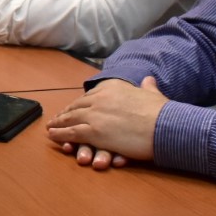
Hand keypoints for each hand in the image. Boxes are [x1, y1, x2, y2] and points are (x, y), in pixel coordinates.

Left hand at [45, 77, 168, 168]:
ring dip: (58, 124)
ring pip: (70, 119)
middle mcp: (100, 98)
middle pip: (77, 106)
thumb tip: (148, 79)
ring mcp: (94, 114)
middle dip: (66, 113)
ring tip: (50, 128)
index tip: (75, 108)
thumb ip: (148, 87)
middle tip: (57, 119)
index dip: (81, 103)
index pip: (91, 95)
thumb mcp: (154, 95)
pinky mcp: (93, 131)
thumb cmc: (162, 113)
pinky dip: (60, 134)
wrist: (164, 126)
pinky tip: (52, 136)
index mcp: (113, 88)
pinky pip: (71, 133)